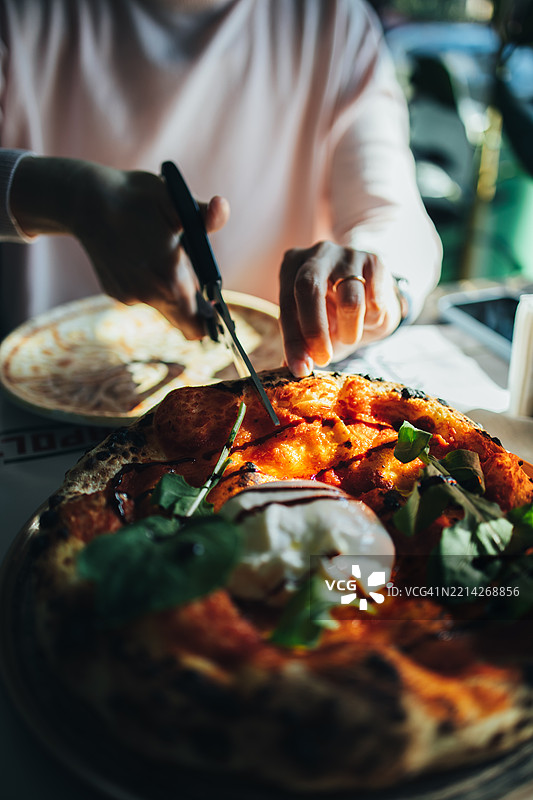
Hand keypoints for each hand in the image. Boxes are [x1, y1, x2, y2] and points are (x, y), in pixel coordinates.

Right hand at [10, 157, 229, 338]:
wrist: (85, 201)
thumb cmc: (135, 198)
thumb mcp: (174, 200)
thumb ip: (204, 214)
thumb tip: (220, 206)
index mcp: (170, 277)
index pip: (197, 321)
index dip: (210, 320)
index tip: (215, 311)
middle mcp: (149, 294)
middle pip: (182, 319)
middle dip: (193, 307)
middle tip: (196, 282)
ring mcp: (130, 295)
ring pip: (163, 305)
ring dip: (170, 291)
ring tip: (162, 257)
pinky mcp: (115, 292)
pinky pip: (142, 296)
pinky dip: (148, 284)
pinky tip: (141, 257)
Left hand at [279, 241, 402, 376]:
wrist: (372, 300)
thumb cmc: (334, 315)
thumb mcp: (312, 329)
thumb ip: (301, 346)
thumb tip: (290, 368)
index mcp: (291, 267)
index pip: (286, 305)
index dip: (293, 340)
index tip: (301, 369)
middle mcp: (315, 254)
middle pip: (309, 288)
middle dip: (315, 330)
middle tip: (323, 359)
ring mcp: (346, 254)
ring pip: (349, 301)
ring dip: (350, 331)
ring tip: (350, 336)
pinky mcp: (374, 260)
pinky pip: (375, 299)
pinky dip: (372, 318)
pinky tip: (368, 316)